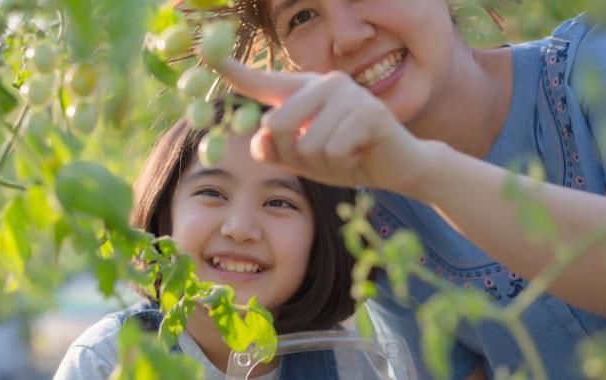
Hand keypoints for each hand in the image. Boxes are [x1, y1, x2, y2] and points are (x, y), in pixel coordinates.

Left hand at [213, 59, 431, 192]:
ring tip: (345, 154)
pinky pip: (332, 151)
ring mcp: (348, 93)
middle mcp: (324, 83)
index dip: (234, 70)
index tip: (208, 55)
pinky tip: (360, 153)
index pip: (263, 82)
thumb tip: (258, 137)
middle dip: (295, 155)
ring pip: (306, 144)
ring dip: (324, 163)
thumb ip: (275, 150)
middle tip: (323, 156)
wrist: (398, 168)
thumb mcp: (302, 159)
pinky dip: (343, 163)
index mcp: (304, 91)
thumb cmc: (346, 159)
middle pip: (276, 125)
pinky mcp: (368, 112)